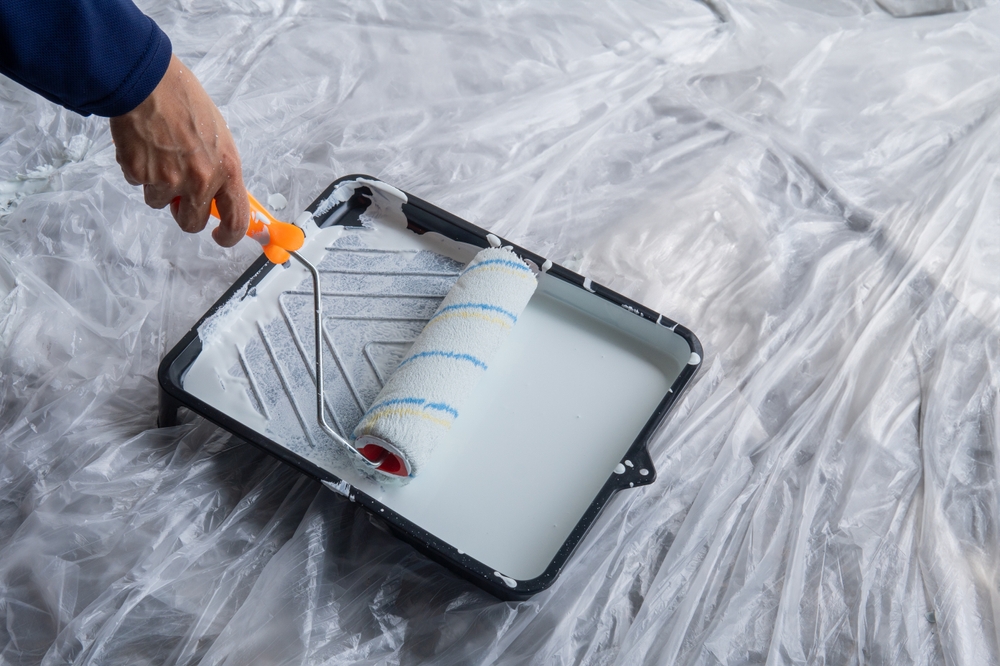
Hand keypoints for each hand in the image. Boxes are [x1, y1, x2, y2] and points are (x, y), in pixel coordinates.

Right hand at [109, 54, 248, 246]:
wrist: (148, 82)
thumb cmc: (185, 102)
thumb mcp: (219, 137)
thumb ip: (220, 170)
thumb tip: (220, 198)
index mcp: (227, 169)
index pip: (236, 220)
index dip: (228, 235)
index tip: (220, 236)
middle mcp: (200, 179)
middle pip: (192, 222)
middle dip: (184, 213)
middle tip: (179, 193)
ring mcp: (168, 179)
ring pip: (160, 203)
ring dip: (159, 186)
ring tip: (159, 153)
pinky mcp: (140, 174)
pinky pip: (139, 184)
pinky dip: (140, 170)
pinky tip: (144, 146)